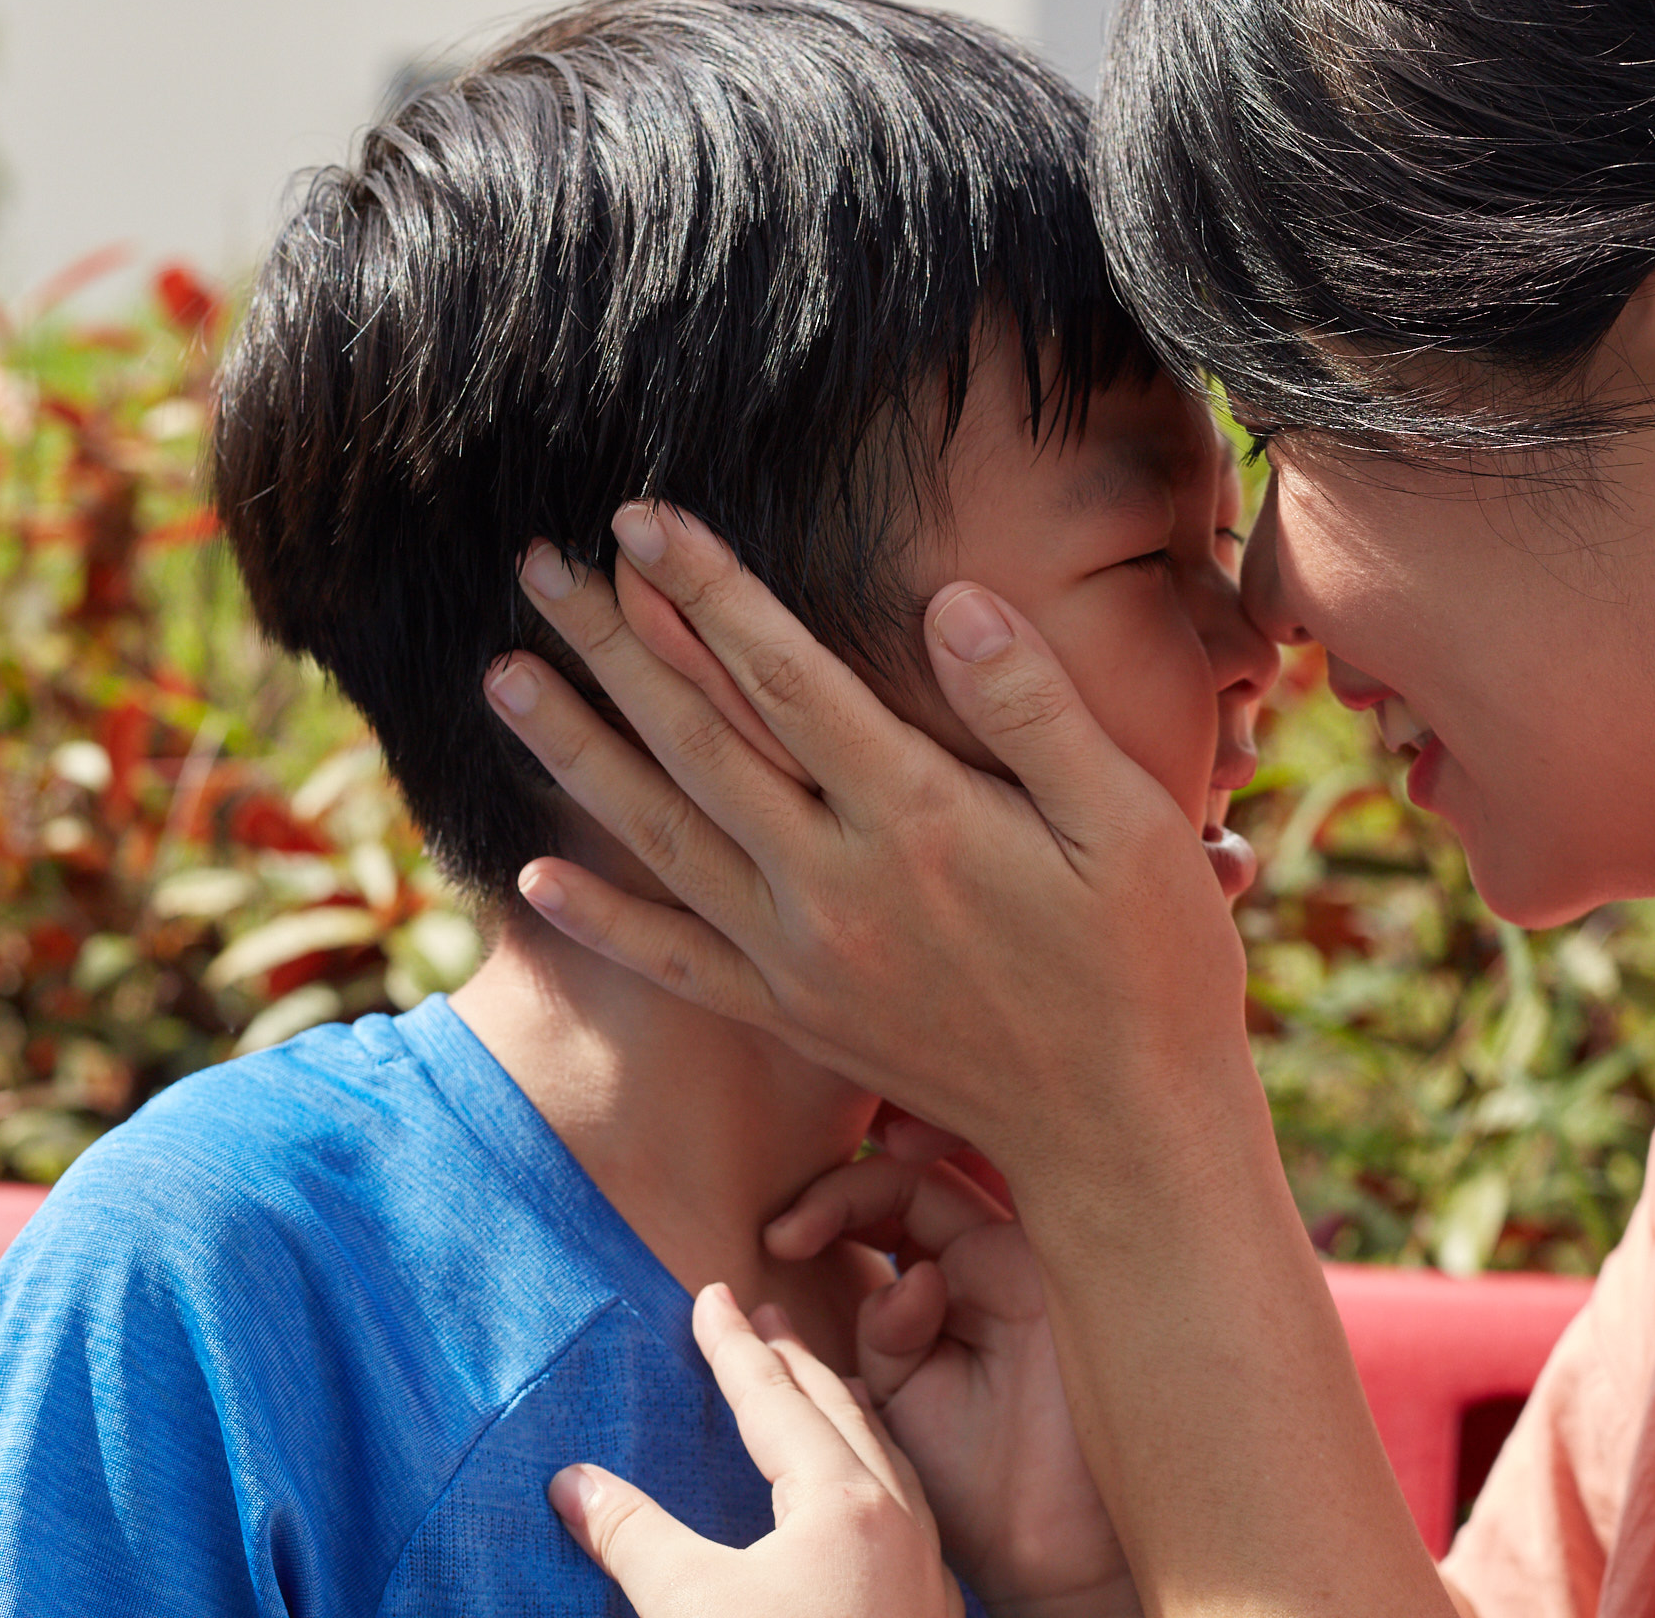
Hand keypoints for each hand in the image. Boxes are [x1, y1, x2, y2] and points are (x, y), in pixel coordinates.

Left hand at [485, 506, 1258, 1176]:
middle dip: (612, 643)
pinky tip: (534, 878)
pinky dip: (600, 922)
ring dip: (575, 753)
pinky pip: (676, 962)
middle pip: (695, 739)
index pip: (784, 676)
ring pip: (662, 836)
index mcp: (918, 817)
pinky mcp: (795, 1018)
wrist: (1124, 1136)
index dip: (707, 590)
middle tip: (537, 566)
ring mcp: (803, 959)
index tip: (638, 519)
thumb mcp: (1128, 821)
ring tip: (504, 679)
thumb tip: (948, 599)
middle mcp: (836, 885)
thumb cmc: (1150, 963)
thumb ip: (1033, 706)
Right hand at [550, 1281, 963, 1617]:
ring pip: (885, 1465)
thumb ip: (633, 1536)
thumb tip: (572, 1482)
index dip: (734, 1346)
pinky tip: (854, 1504)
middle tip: (759, 1321)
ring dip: (839, 1418)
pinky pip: (902, 1518)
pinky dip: (867, 1480)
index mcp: (844, 1505)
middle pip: (844, 1415)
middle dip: (795, 1364)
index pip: (777, 1399)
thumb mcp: (687, 1609)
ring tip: (808, 1390)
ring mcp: (925, 1580)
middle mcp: (900, 1528)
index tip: (709, 1295)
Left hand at [774, 1121, 1134, 1617]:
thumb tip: (890, 1278)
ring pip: (932, 1176)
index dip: (822, 1218)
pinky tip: (866, 1214)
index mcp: (939, 1296)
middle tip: (781, 1236)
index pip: (878, 1220)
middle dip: (832, 1193)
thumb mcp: (898, 1396)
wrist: (1039, 1542)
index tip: (766, 1258)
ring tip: (800, 1229)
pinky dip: (915, 1178)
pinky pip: (973, 1189)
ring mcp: (1013, 1255)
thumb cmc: (971, 1481)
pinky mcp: (1039, 1257)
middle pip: (900, 1186)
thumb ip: (881, 1329)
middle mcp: (977, 1265)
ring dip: (861, 1185)